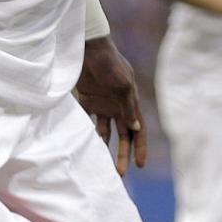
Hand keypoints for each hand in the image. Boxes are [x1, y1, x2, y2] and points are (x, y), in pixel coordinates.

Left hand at [75, 36, 146, 175]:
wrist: (88, 48)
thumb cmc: (110, 64)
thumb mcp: (122, 85)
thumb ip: (128, 108)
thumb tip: (136, 130)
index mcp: (130, 104)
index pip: (138, 131)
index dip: (140, 148)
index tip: (140, 166)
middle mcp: (118, 107)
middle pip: (122, 136)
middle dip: (122, 154)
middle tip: (119, 173)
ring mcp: (103, 104)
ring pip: (105, 131)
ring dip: (103, 146)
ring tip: (99, 163)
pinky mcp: (87, 100)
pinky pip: (87, 120)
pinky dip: (85, 132)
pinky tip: (82, 145)